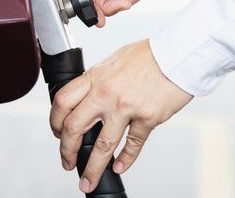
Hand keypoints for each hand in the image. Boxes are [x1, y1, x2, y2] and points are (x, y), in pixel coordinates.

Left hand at [50, 39, 192, 192]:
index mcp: (95, 76)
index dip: (55, 121)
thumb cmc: (150, 54)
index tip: (57, 132)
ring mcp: (126, 107)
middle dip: (66, 150)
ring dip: (92, 168)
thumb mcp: (114, 60)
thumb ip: (100, 79)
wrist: (179, 54)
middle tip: (67, 161)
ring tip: (87, 180)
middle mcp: (106, 92)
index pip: (63, 101)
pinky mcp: (147, 118)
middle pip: (74, 127)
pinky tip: (119, 167)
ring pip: (102, 145)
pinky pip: (133, 145)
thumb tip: (90, 95)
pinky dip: (125, 160)